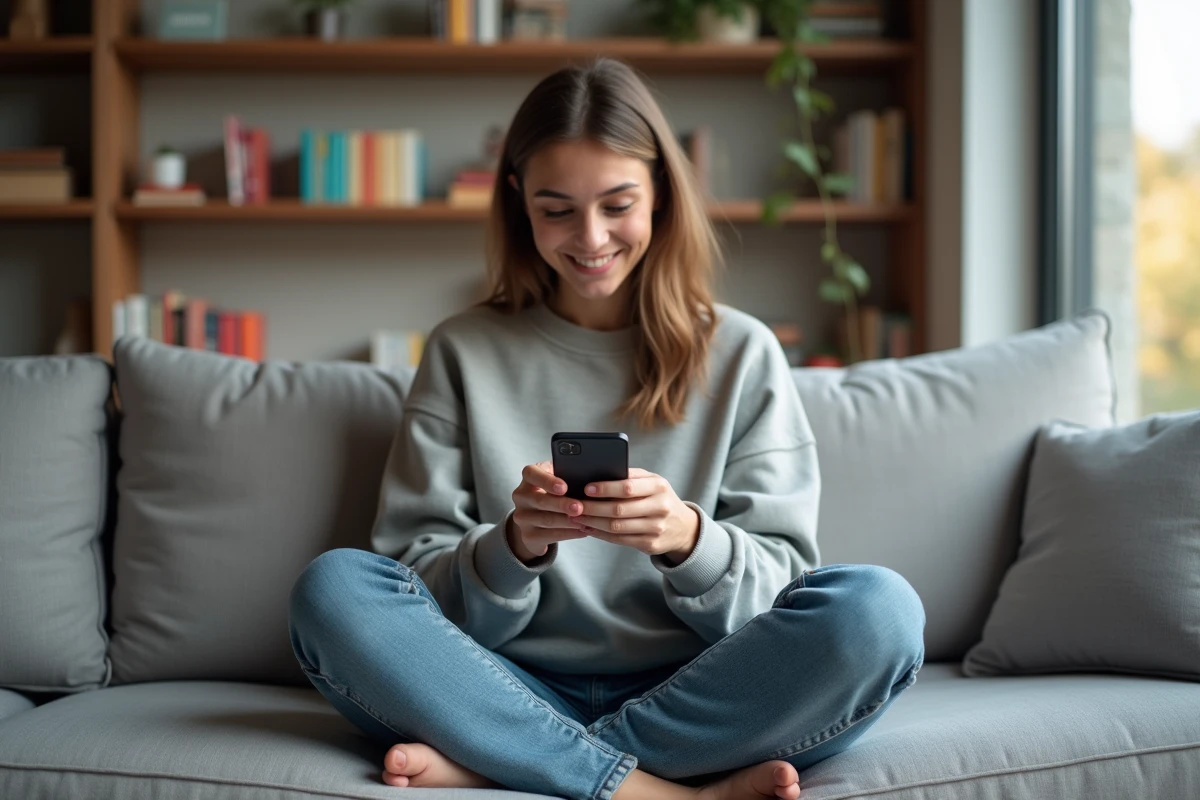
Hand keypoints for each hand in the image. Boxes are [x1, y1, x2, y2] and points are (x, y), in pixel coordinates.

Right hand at [508, 461, 587, 562]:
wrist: (537, 517)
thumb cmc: (552, 491)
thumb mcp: (556, 479)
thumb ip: (565, 475)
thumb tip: (587, 480)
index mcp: (528, 477)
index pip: (531, 474)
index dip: (547, 481)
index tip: (564, 487)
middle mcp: (521, 496)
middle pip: (540, 500)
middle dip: (562, 505)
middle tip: (579, 507)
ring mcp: (522, 517)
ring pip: (546, 520)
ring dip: (567, 522)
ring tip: (585, 521)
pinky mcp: (528, 535)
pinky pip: (549, 536)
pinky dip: (568, 534)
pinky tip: (582, 531)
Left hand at [570, 468, 700, 564]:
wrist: (683, 527)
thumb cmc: (659, 498)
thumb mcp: (652, 482)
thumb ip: (630, 476)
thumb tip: (597, 473)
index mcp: (659, 486)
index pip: (628, 487)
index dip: (605, 489)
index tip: (586, 488)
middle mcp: (660, 507)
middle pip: (619, 510)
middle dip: (592, 508)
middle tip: (574, 505)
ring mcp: (656, 528)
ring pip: (617, 527)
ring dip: (592, 523)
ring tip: (576, 517)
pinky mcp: (651, 545)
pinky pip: (620, 540)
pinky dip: (601, 535)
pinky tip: (589, 528)